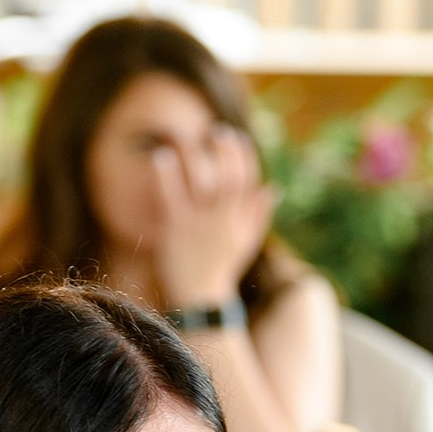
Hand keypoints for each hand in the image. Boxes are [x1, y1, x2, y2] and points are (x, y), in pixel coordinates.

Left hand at [148, 127, 272, 309]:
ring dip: (193, 156)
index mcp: (239, 220)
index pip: (248, 181)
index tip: (237, 138)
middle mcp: (223, 219)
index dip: (244, 157)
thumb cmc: (221, 270)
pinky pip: (172, 196)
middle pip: (228, 177)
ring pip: (201, 181)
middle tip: (216, 131)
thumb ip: (258, 215)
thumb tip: (272, 188)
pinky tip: (161, 158)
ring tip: (182, 136)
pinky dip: (167, 175)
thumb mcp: (245, 243)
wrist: (201, 300)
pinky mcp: (176, 230)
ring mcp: (200, 224)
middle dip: (225, 151)